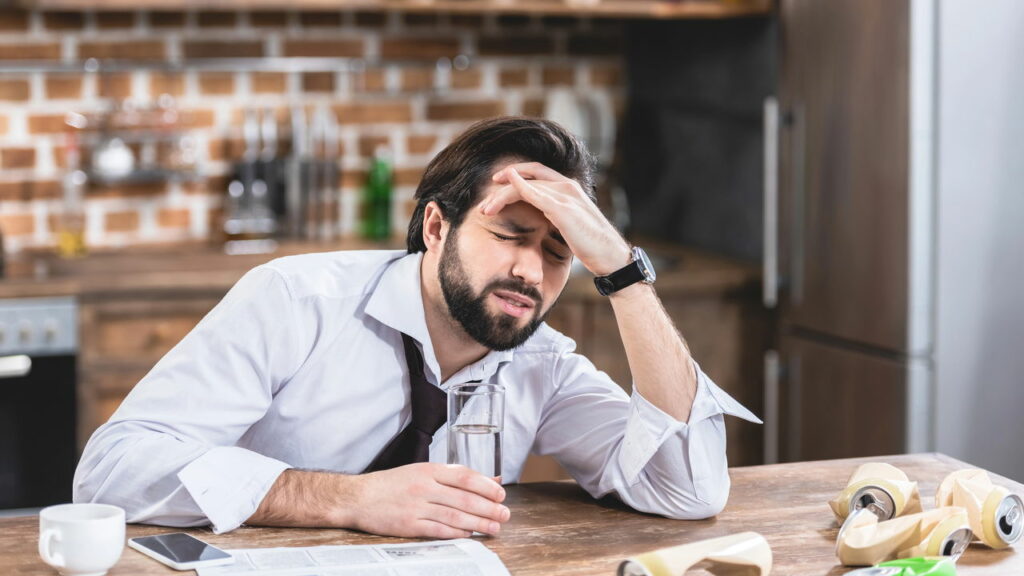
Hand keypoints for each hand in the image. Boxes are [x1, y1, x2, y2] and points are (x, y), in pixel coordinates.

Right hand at [349, 463, 509, 538]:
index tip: (501, 495)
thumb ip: (455, 476)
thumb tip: (490, 479)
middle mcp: (424, 486)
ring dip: (478, 523)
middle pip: (464, 498)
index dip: (486, 486)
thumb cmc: (391, 484)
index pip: (465, 476)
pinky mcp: (409, 525)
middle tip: (505, 515)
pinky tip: (469, 535)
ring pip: (454, 515)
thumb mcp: (422, 471)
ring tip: (494, 528)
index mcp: (429, 470)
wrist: (358, 497)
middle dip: (488, 508)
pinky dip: (456, 533)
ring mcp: (416, 506)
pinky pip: (437, 529)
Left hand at [483, 162, 631, 275]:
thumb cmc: (592, 245)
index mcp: (569, 188)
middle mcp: (567, 186)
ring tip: (486, 208)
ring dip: (503, 194)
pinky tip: (505, 187)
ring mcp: (566, 195)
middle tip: (484, 203)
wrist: (610, 256)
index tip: (497, 184)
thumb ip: (554, 216)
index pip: (537, 172)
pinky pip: (536, 194)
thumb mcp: (569, 226)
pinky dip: (519, 188)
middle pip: (529, 176)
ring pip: (528, 185)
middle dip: (503, 186)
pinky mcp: (564, 209)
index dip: (516, 174)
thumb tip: (538, 221)